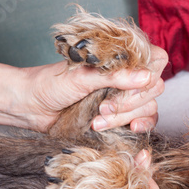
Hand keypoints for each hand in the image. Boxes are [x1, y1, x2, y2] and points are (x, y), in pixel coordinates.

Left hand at [21, 45, 167, 131]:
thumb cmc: (52, 84)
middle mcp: (127, 77)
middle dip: (130, 101)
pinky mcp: (124, 118)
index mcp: (120, 59)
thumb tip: (145, 76)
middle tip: (104, 106)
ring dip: (126, 117)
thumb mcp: (82, 77)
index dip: (150, 73)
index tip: (131, 85)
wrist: (33, 107)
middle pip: (154, 87)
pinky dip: (140, 126)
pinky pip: (146, 122)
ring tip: (98, 121)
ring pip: (149, 107)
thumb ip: (114, 76)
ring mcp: (127, 98)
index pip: (155, 59)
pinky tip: (130, 129)